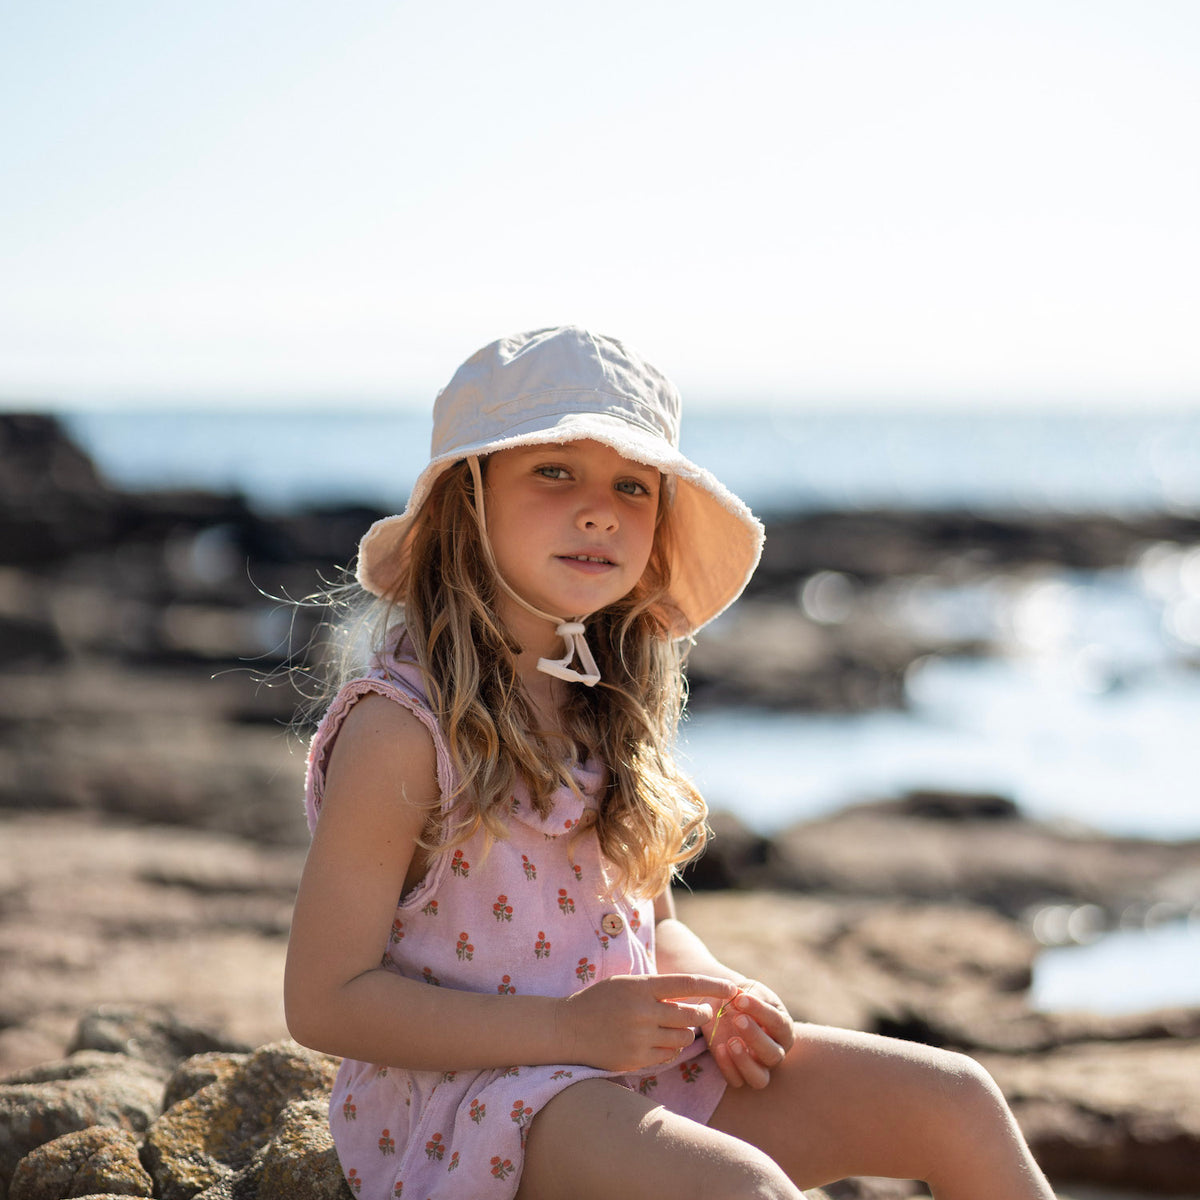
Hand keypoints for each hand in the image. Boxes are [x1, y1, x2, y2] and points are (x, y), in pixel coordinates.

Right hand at [559, 973, 736, 1072]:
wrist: (567, 1029)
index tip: (732, 988)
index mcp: (641, 987)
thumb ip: (655, 988)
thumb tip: (691, 993)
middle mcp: (642, 1011)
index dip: (714, 986)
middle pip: (691, 1016)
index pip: (687, 984)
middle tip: (703, 1013)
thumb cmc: (599, 1001)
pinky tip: (656, 1042)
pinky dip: (669, 1049)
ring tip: (671, 1027)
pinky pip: (668, 1056)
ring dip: (684, 1033)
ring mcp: (639, 1038)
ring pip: (683, 1038)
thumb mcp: (626, 984)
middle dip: (702, 1014)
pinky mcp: (636, 1059)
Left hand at [704, 979, 794, 1088]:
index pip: (778, 1023)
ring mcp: (758, 1066)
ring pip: (759, 1079)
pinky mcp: (738, 1073)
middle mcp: (775, 1051)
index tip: (740, 999)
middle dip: (755, 1037)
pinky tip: (719, 1048)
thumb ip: (746, 994)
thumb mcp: (748, 991)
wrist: (725, 1006)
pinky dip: (728, 1068)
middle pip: (772, 1054)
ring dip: (745, 1062)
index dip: (760, 1011)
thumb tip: (738, 996)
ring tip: (731, 1042)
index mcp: (783, 1028)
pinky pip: (737, 1081)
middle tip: (737, 1019)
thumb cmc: (743, 998)